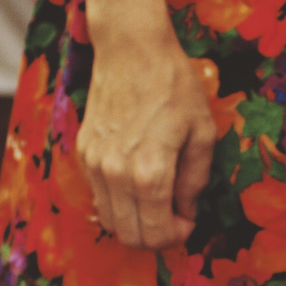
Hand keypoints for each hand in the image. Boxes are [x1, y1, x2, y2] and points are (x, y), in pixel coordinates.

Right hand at [78, 19, 223, 249]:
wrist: (131, 48)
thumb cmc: (173, 85)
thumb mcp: (202, 133)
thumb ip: (195, 181)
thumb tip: (186, 211)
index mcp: (149, 173)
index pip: (156, 235)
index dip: (177, 236)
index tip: (188, 220)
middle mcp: (116, 175)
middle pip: (130, 237)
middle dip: (155, 237)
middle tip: (173, 218)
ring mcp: (95, 165)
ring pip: (110, 222)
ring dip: (135, 221)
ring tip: (156, 200)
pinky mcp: (83, 153)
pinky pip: (99, 196)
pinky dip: (118, 201)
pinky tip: (136, 180)